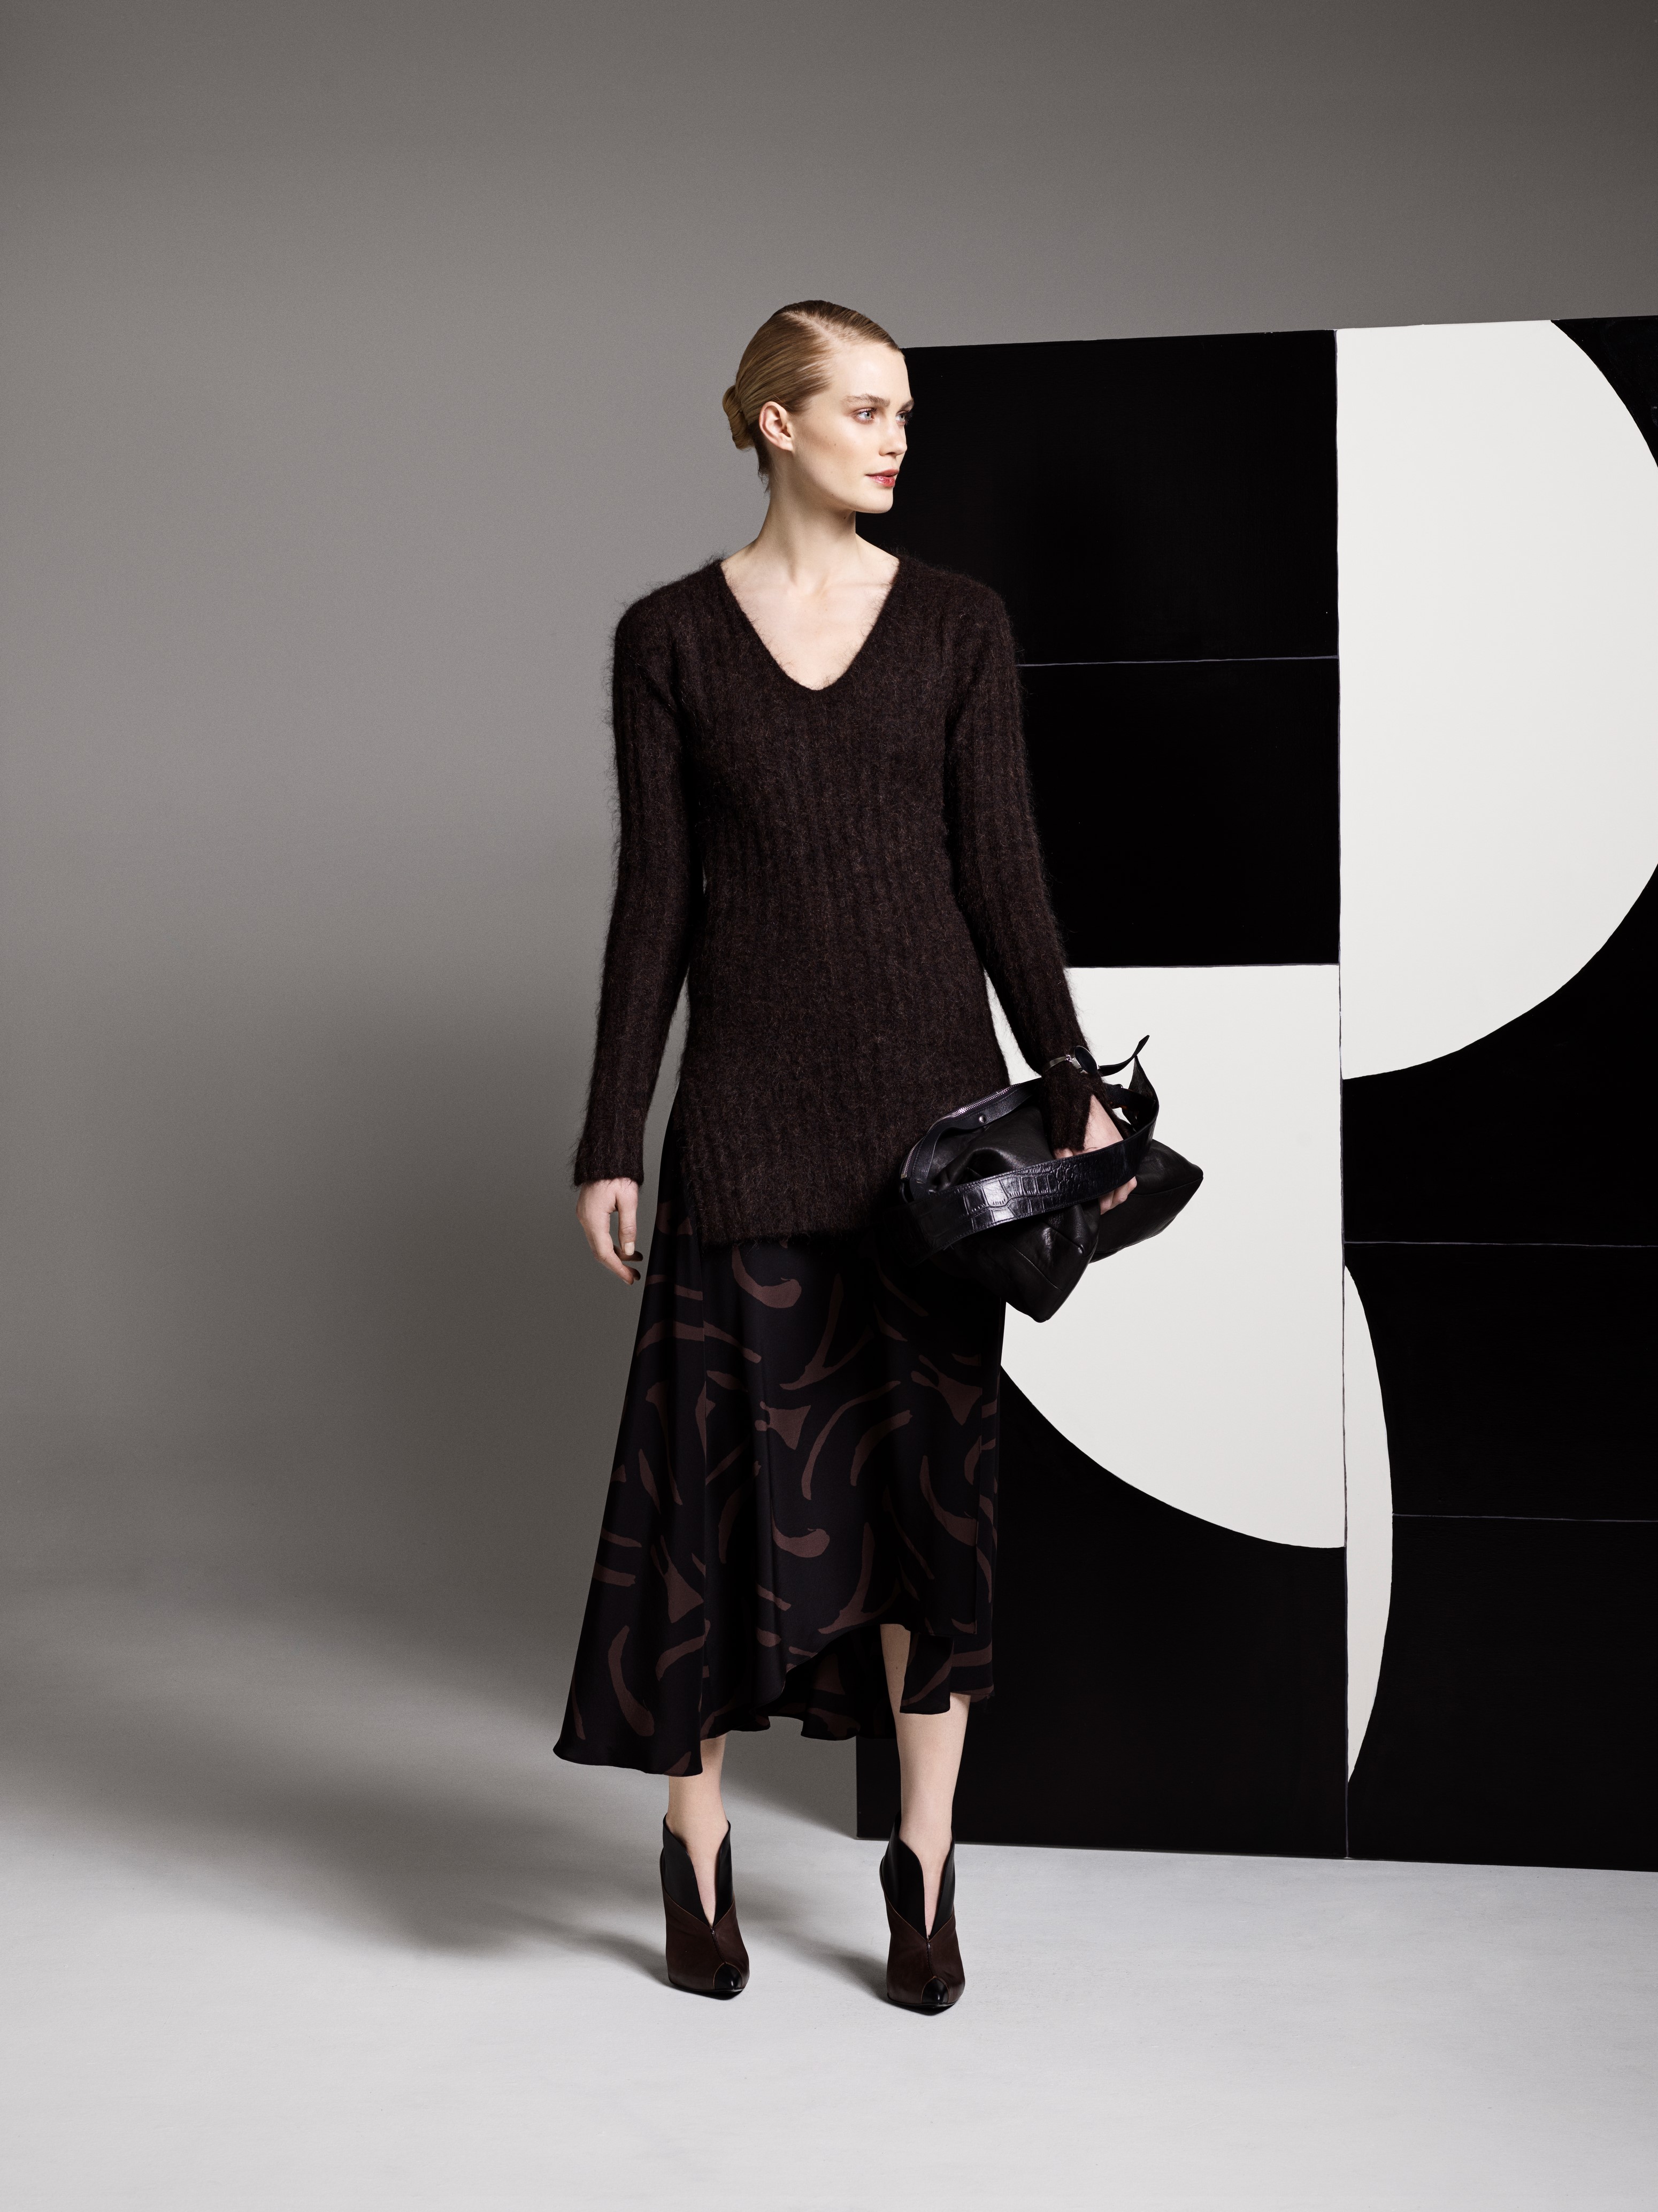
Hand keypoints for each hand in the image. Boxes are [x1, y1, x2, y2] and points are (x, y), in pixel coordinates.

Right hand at [577, 1177, 642, 1281]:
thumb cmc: (618, 1173)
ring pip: (599, 1244)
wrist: (606, 1155)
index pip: (604, 1252)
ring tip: (636, 1261)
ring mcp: (585, 1216)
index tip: (630, 1278)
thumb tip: (629, 1251)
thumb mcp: (628, 1200)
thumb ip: (628, 1227)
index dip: (618, 1268)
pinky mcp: (589, 1212)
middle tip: (633, 1276)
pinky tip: (626, 1247)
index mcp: (593, 1218)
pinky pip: (598, 1234)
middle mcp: (585, 1219)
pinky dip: (612, 1243)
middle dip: (617, 1265)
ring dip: (616, 1255)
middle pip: (600, 1251)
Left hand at [1054, 1094, 1136, 1214]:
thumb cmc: (1069, 1119)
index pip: (1110, 1190)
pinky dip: (1122, 1176)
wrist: (1077, 1093)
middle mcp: (1118, 1152)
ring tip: (1106, 1198)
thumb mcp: (1062, 1149)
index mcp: (1106, 1156)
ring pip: (1128, 1178)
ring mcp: (1122, 1146)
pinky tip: (1111, 1181)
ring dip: (1119, 1190)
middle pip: (1123, 1187)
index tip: (1094, 1210)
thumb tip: (1069, 1192)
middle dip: (1112, 1200)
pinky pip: (1126, 1165)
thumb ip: (1068, 1170)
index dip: (1102, 1204)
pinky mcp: (1120, 1141)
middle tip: (1099, 1208)